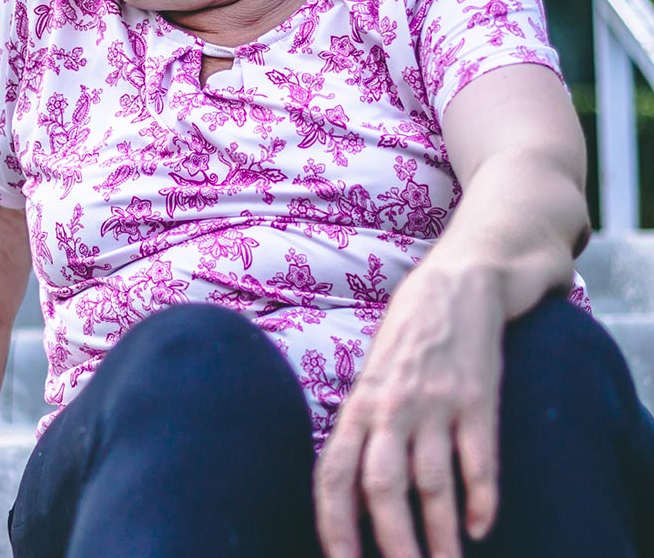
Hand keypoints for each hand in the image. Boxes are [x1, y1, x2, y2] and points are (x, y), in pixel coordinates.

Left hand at [314, 258, 506, 557]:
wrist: (459, 284)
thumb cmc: (407, 338)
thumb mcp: (370, 377)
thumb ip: (362, 428)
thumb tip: (351, 490)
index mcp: (358, 405)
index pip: (334, 472)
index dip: (333, 521)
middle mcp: (392, 407)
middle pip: (383, 486)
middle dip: (391, 541)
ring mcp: (436, 403)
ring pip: (432, 482)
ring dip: (440, 533)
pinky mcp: (478, 398)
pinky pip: (479, 459)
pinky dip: (481, 497)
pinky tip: (482, 527)